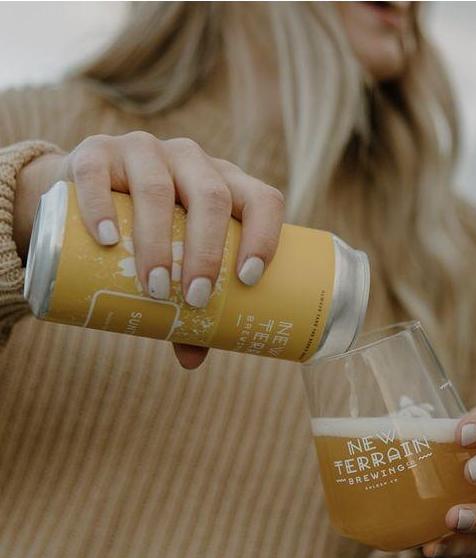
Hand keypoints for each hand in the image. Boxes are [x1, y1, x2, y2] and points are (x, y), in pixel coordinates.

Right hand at [14, 132, 284, 369]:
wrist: (82, 196)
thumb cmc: (149, 235)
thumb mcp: (176, 264)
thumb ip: (187, 307)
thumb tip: (193, 360)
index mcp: (226, 184)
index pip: (262, 199)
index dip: (264, 236)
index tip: (248, 280)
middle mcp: (191, 160)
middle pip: (212, 197)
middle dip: (208, 252)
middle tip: (196, 299)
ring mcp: (144, 151)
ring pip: (157, 188)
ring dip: (158, 242)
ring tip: (154, 287)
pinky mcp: (95, 152)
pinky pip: (99, 174)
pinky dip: (101, 207)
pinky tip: (106, 240)